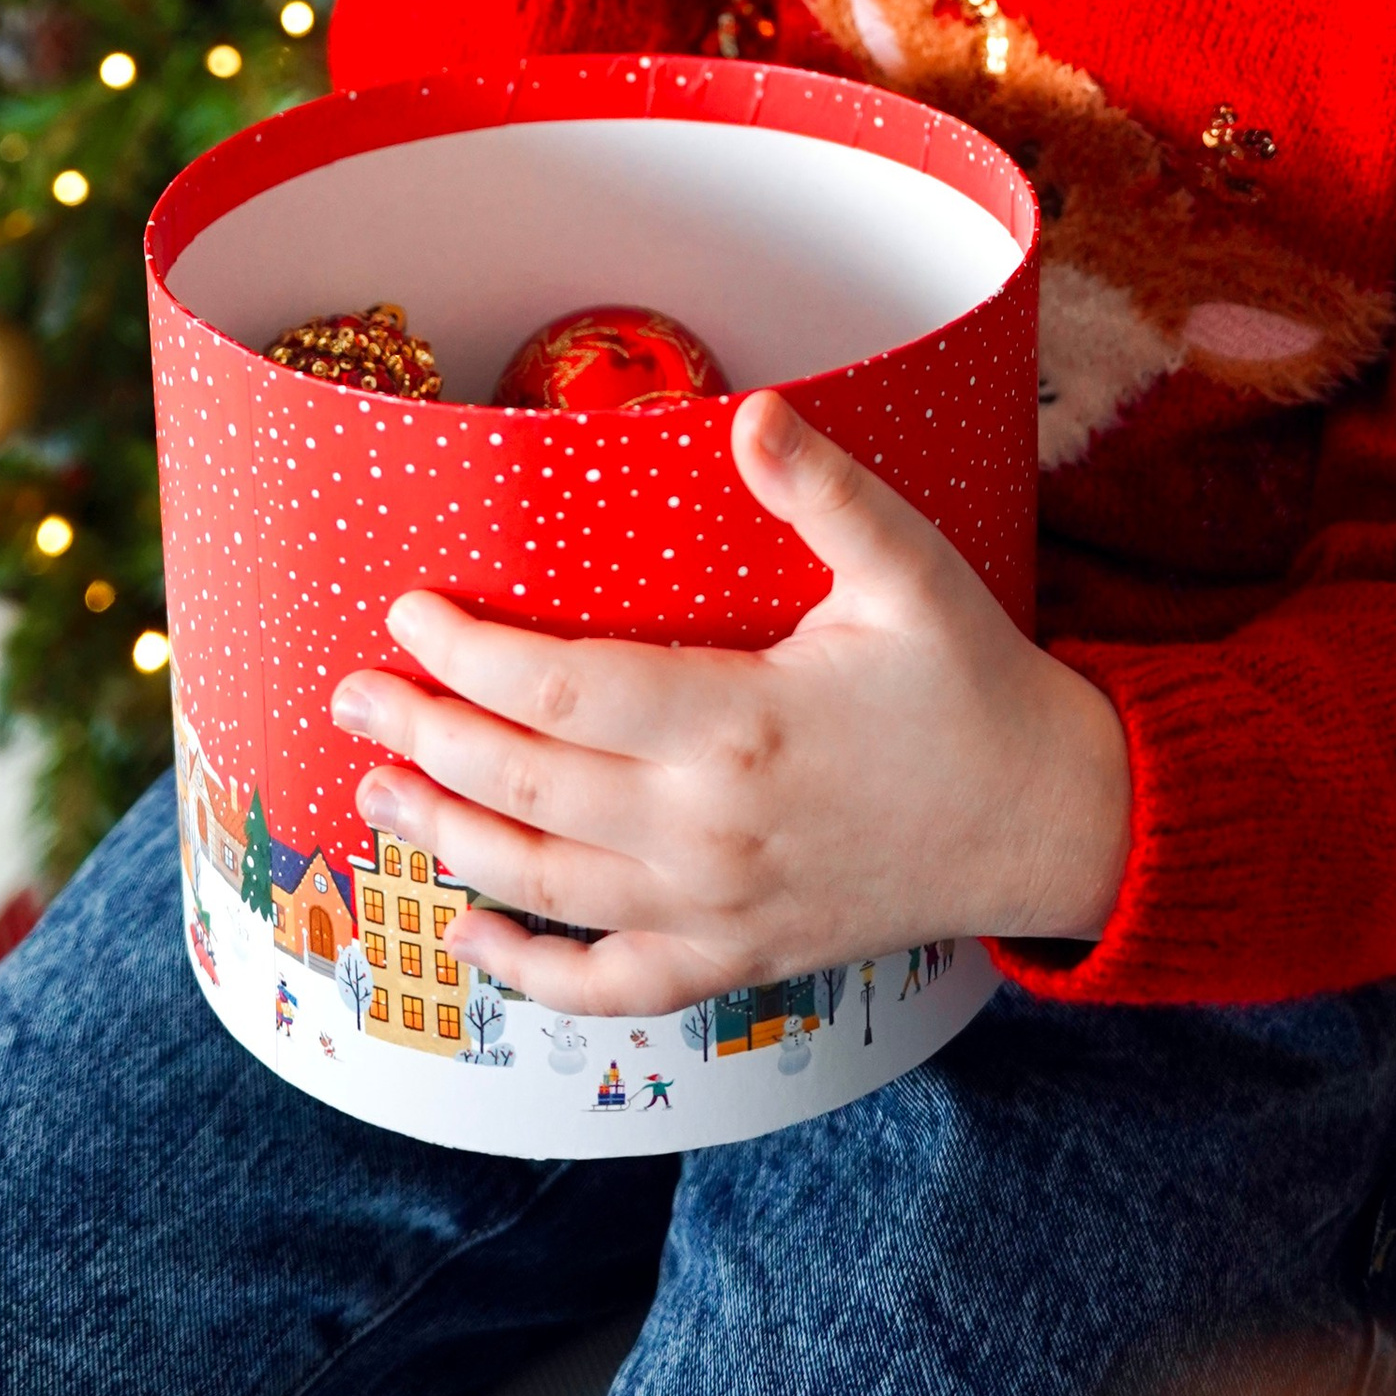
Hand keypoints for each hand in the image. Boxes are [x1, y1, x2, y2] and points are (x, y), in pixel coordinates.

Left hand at [331, 392, 1131, 1014]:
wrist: (1046, 821)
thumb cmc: (974, 682)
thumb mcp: (911, 569)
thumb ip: (825, 492)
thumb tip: (752, 410)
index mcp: (740, 722)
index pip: (558, 689)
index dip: (465, 653)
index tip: (404, 613)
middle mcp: (709, 828)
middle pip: (524, 788)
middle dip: (422, 737)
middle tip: (349, 696)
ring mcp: (718, 907)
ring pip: (544, 886)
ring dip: (447, 839)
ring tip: (379, 787)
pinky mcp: (736, 959)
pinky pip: (608, 984)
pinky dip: (526, 971)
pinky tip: (469, 934)